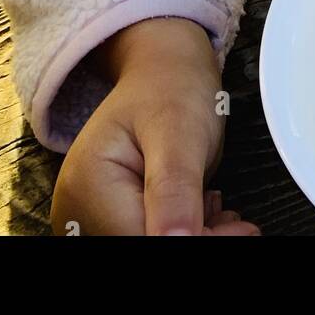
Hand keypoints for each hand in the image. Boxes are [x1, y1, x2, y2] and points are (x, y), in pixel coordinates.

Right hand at [50, 17, 260, 235]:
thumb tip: (176, 243)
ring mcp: (87, 216)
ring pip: (148, 245)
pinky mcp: (104, 220)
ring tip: (218, 213)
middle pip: (144, 245)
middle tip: (234, 221)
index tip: (238, 229)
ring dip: (189, 236)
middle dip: (195, 237)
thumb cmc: (169, 87)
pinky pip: (143, 236)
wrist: (161, 69)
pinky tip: (200, 215)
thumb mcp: (179, 130)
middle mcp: (76, 208)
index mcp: (88, 185)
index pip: (144, 241)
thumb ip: (175, 189)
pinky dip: (179, 233)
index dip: (197, 240)